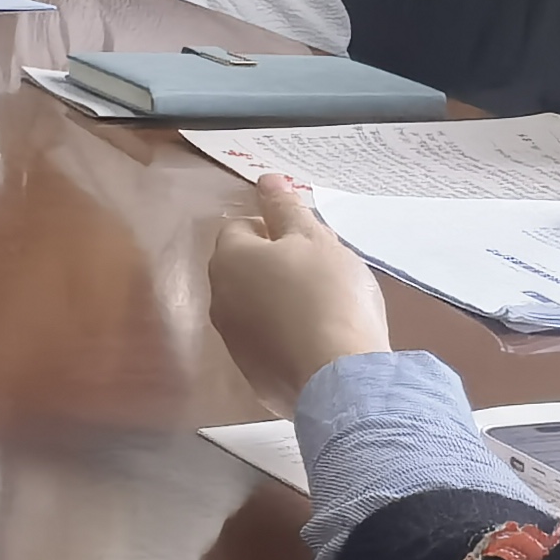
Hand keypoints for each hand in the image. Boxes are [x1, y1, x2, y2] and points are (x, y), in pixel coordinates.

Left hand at [207, 179, 395, 402]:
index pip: (242, 228)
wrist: (339, 379)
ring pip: (256, 308)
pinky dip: (287, 341)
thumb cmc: (328, 295)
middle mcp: (220, 300)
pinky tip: (319, 345)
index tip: (311, 243)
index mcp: (229, 260)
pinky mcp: (253, 377)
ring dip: (281, 304)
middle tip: (323, 274)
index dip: (277, 230)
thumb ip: (286, 208)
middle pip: (246, 269)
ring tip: (325, 311)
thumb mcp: (314, 240)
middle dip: (279, 266)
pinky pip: (269, 346)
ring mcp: (233, 343)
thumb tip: (265, 180)